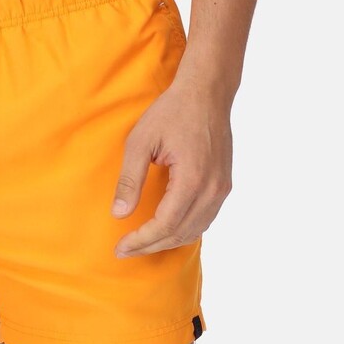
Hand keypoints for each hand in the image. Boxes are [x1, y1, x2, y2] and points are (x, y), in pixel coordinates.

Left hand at [110, 77, 232, 257]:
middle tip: (125, 250)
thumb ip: (130, 179)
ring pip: (195, 230)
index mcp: (192, 179)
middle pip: (180, 233)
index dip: (141, 240)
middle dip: (150, 246)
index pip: (165, 225)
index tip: (119, 247)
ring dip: (168, 241)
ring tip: (142, 243)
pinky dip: (185, 230)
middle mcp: (212, 190)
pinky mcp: (224, 185)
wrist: (207, 92)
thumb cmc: (172, 111)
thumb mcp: (141, 140)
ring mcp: (222, 189)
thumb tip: (118, 214)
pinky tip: (167, 228)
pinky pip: (205, 219)